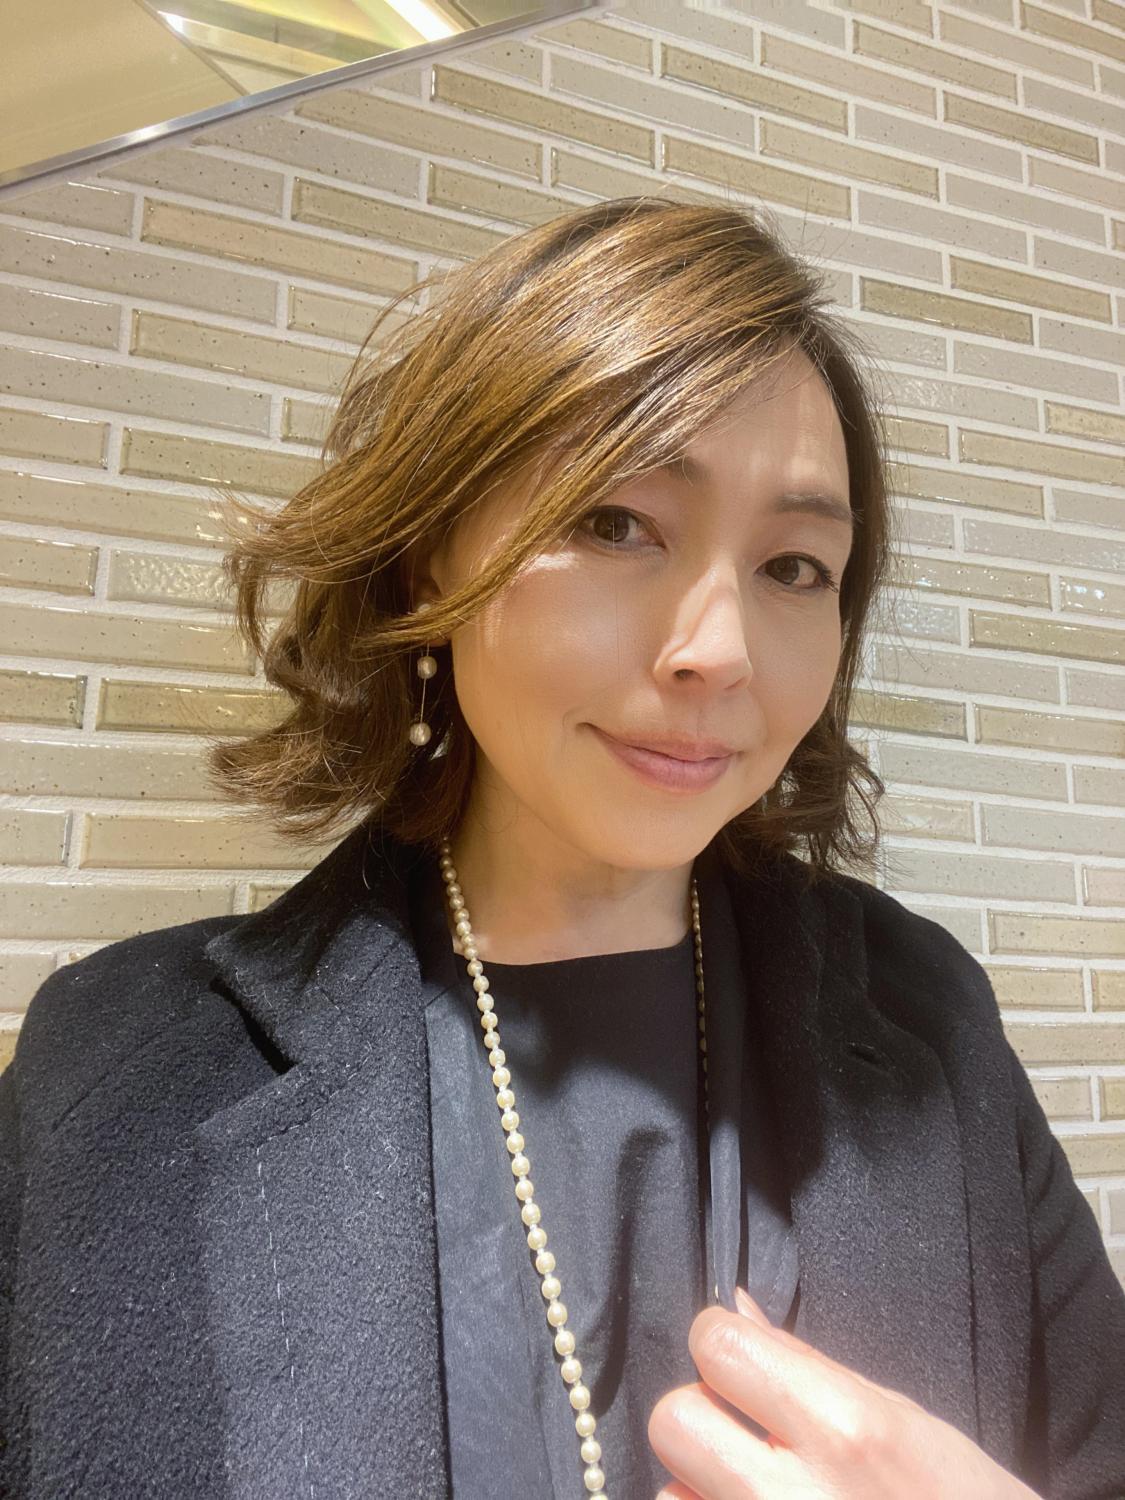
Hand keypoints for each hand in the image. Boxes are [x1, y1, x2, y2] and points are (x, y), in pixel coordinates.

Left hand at [648, 1286, 1040, 1498]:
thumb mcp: (903, 1418)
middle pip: (674, 1418)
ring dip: (698, 1480)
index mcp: (842, 1427)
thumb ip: (807, 1365)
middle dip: (700, 1412)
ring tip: (752, 1484)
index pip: (717, 1345)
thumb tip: (736, 1308)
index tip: (741, 1357)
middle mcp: (793, 1495)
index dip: (721, 1341)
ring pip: (669, 1492)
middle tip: (743, 1427)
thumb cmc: (960, 1498)